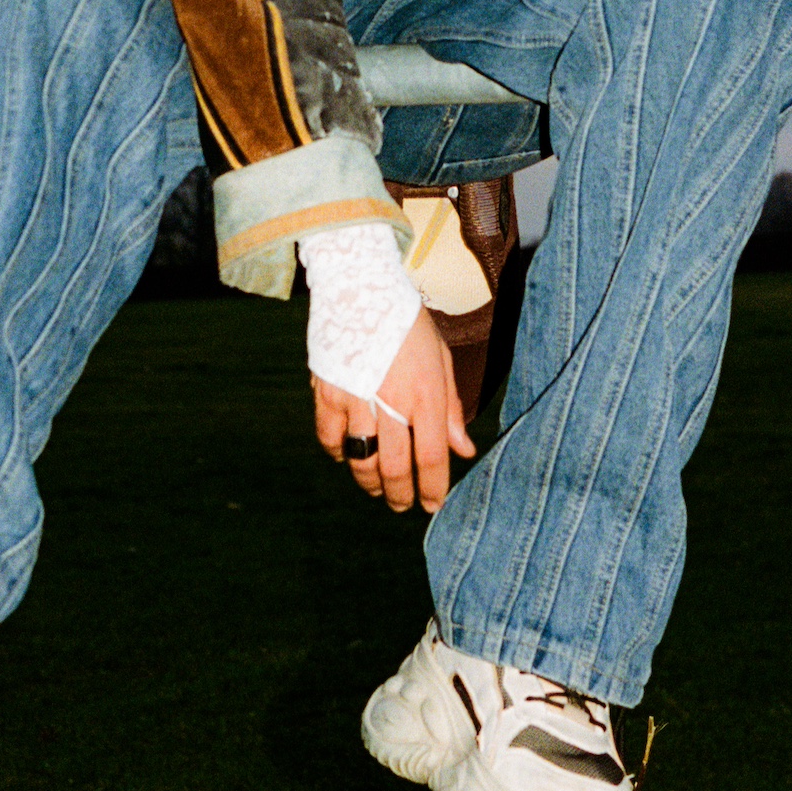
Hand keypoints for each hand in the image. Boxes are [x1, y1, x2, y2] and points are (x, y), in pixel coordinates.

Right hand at [312, 306, 475, 514]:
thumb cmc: (407, 322)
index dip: (432, 489)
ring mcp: (356, 398)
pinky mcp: (327, 392)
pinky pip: (331, 438)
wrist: (361, 285)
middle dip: (401, 496)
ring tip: (377, 489)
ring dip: (370, 484)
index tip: (433, 505)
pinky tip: (348, 454)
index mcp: (425, 394)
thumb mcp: (441, 359)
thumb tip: (464, 450)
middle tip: (404, 505)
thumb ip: (450, 408)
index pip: (431, 458)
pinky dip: (340, 453)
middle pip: (394, 469)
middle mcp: (392, 401)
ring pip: (361, 461)